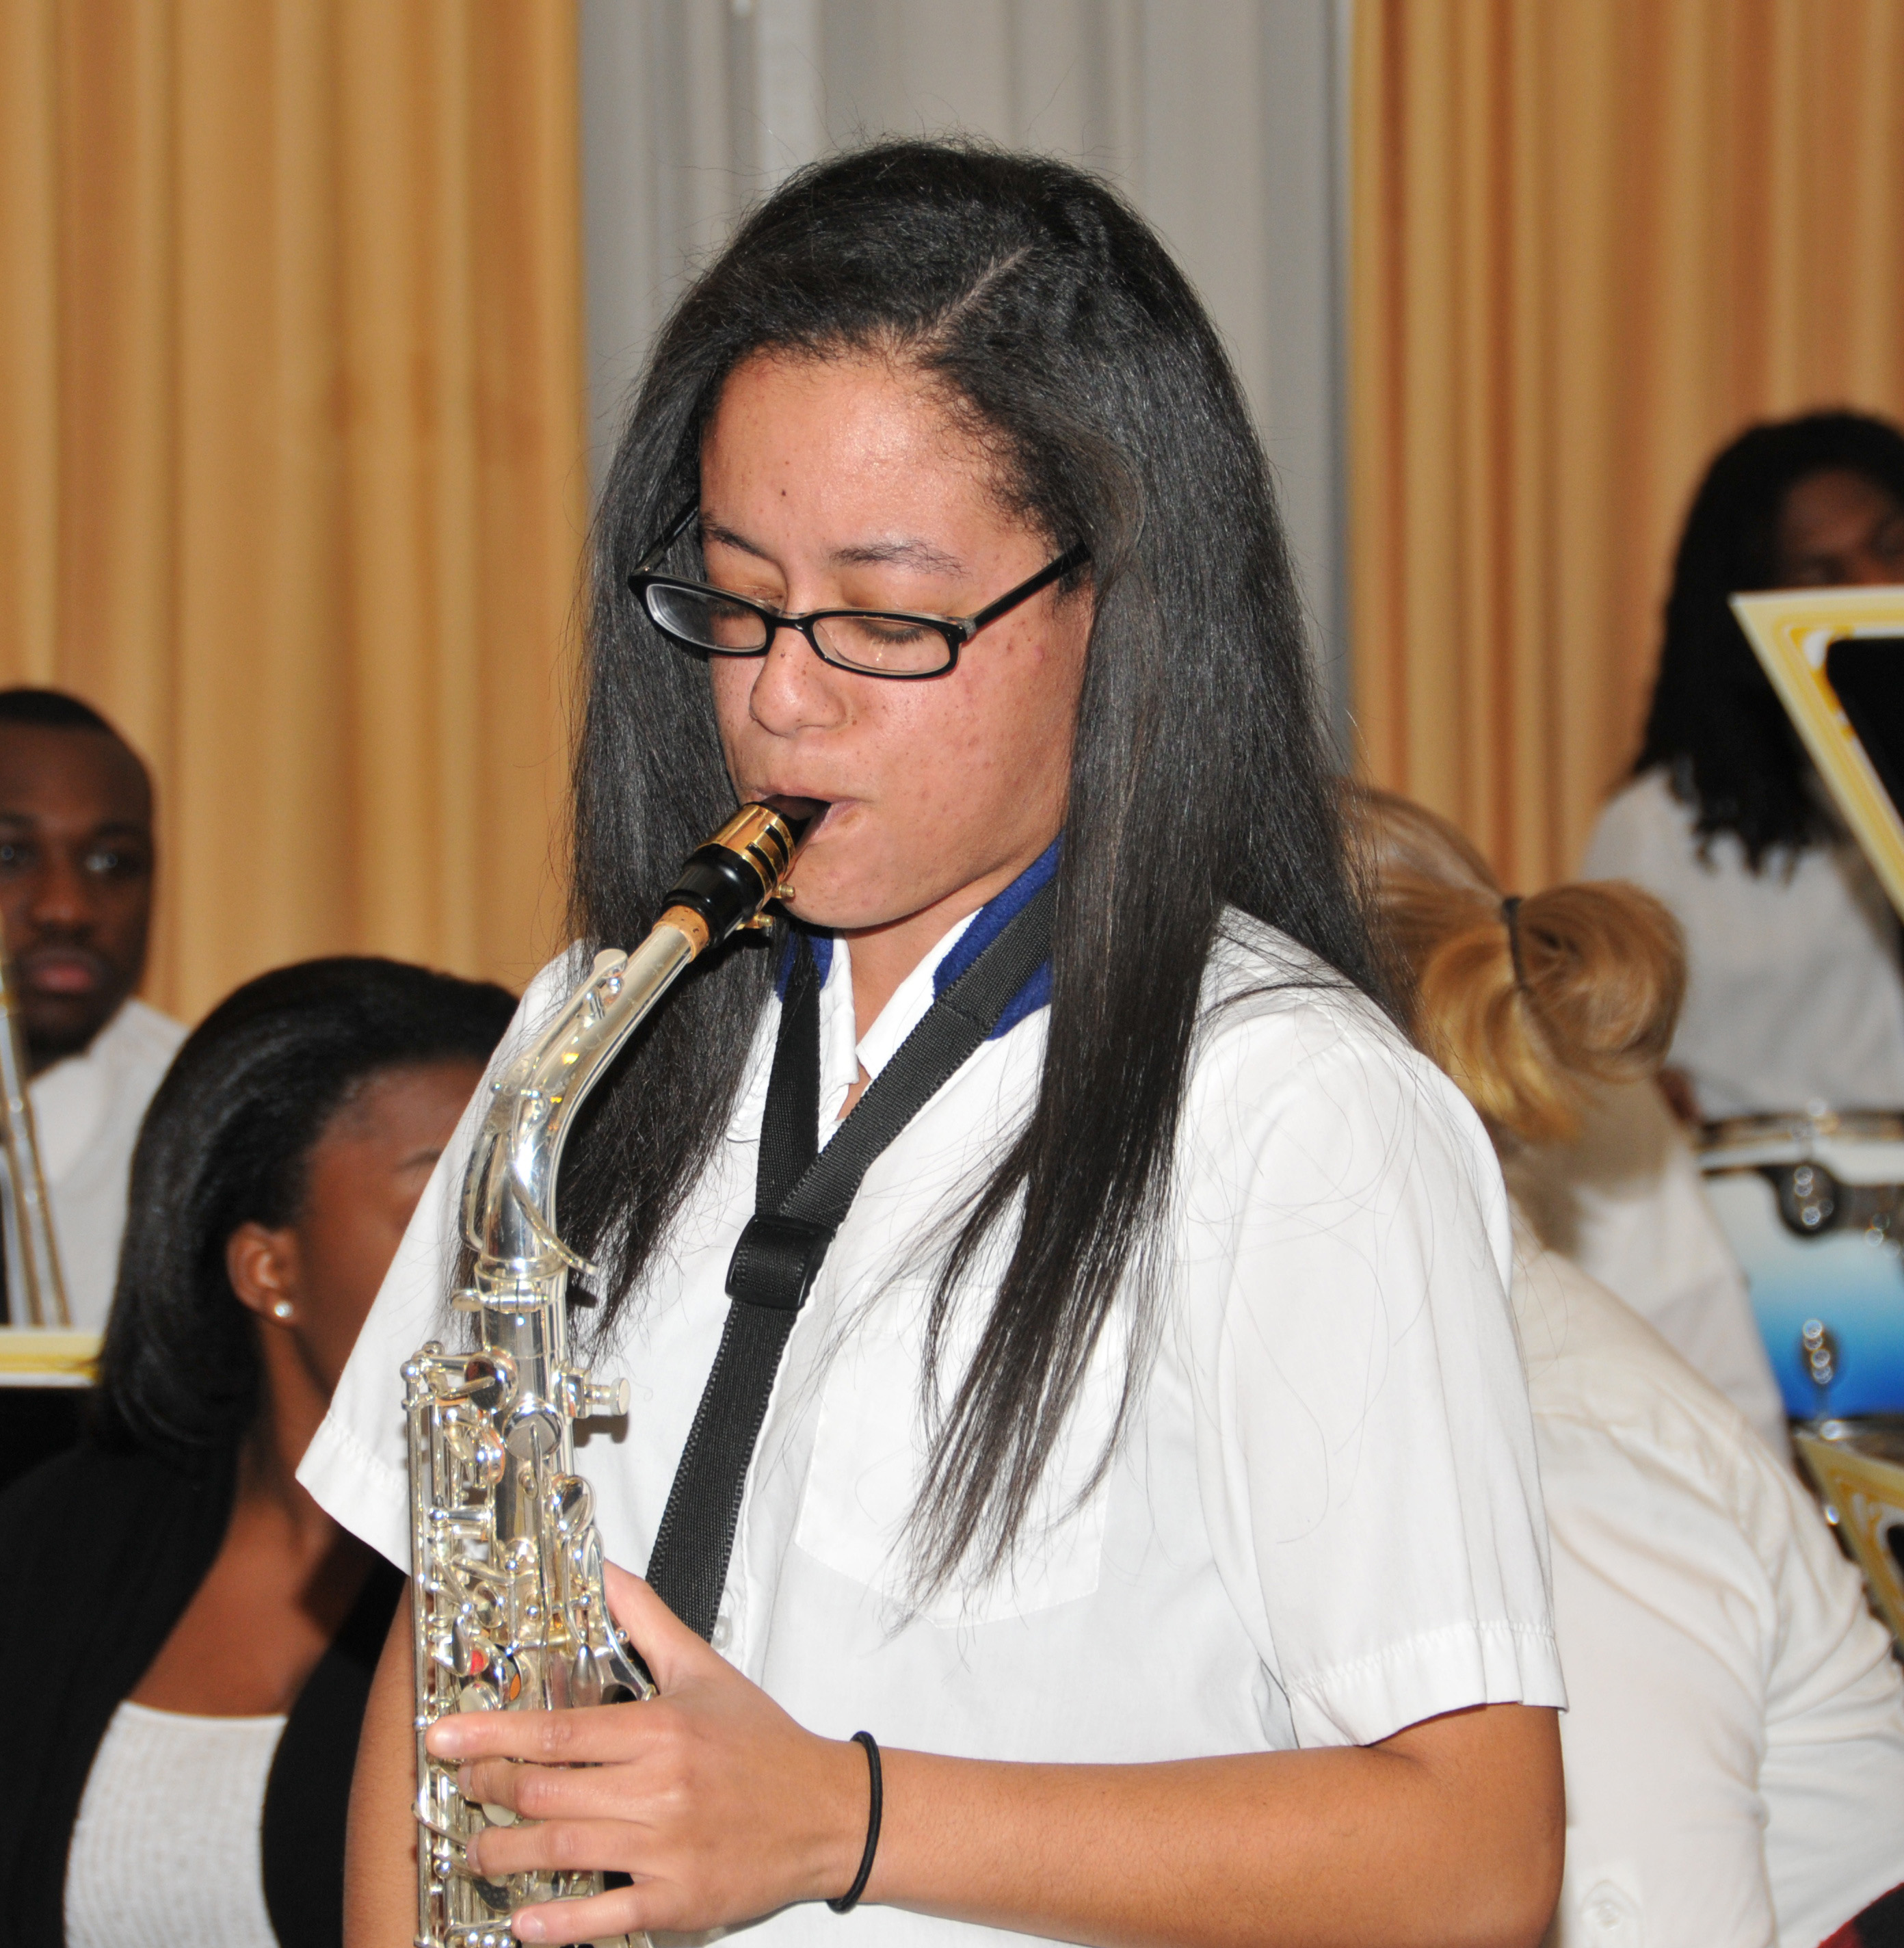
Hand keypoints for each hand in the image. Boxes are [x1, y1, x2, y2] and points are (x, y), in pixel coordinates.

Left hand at [424, 1566, 870, 1941]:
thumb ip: (645, 1620)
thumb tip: (605, 1572)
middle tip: (458, 1788)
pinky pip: (604, 1914)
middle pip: (546, 1792)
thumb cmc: (762, 1744)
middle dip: (489, 1790)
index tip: (443, 1736)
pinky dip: (558, 1921)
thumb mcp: (704, 1669)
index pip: (558, 1730)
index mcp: (661, 1729)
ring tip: (476, 1848)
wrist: (826, 1810)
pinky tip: (525, 1920)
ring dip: (504, 1853)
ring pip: (562, 1851)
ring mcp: (667, 1847)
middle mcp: (660, 1788)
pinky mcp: (677, 1899)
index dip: (491, 1734)